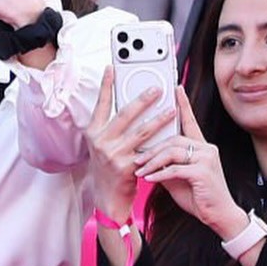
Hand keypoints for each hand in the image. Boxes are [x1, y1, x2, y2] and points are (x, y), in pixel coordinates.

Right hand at [85, 68, 175, 225]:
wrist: (107, 198)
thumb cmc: (108, 169)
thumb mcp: (104, 146)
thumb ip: (112, 127)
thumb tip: (131, 106)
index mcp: (93, 133)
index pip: (100, 104)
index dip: (105, 85)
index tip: (111, 67)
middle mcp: (100, 141)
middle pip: (124, 114)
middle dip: (142, 99)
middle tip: (158, 88)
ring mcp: (113, 154)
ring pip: (140, 131)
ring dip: (159, 119)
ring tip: (172, 109)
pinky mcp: (126, 167)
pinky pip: (148, 150)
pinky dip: (162, 142)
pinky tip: (173, 135)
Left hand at [133, 87, 245, 233]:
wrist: (218, 215)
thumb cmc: (198, 196)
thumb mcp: (178, 177)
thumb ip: (166, 163)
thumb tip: (147, 157)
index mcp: (202, 146)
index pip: (190, 121)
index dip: (183, 104)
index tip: (176, 88)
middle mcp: (206, 148)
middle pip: (173, 139)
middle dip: (152, 149)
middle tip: (135, 158)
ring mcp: (206, 159)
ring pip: (172, 152)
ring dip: (152, 161)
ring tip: (139, 169)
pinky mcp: (203, 172)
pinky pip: (175, 169)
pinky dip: (159, 174)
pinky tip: (148, 179)